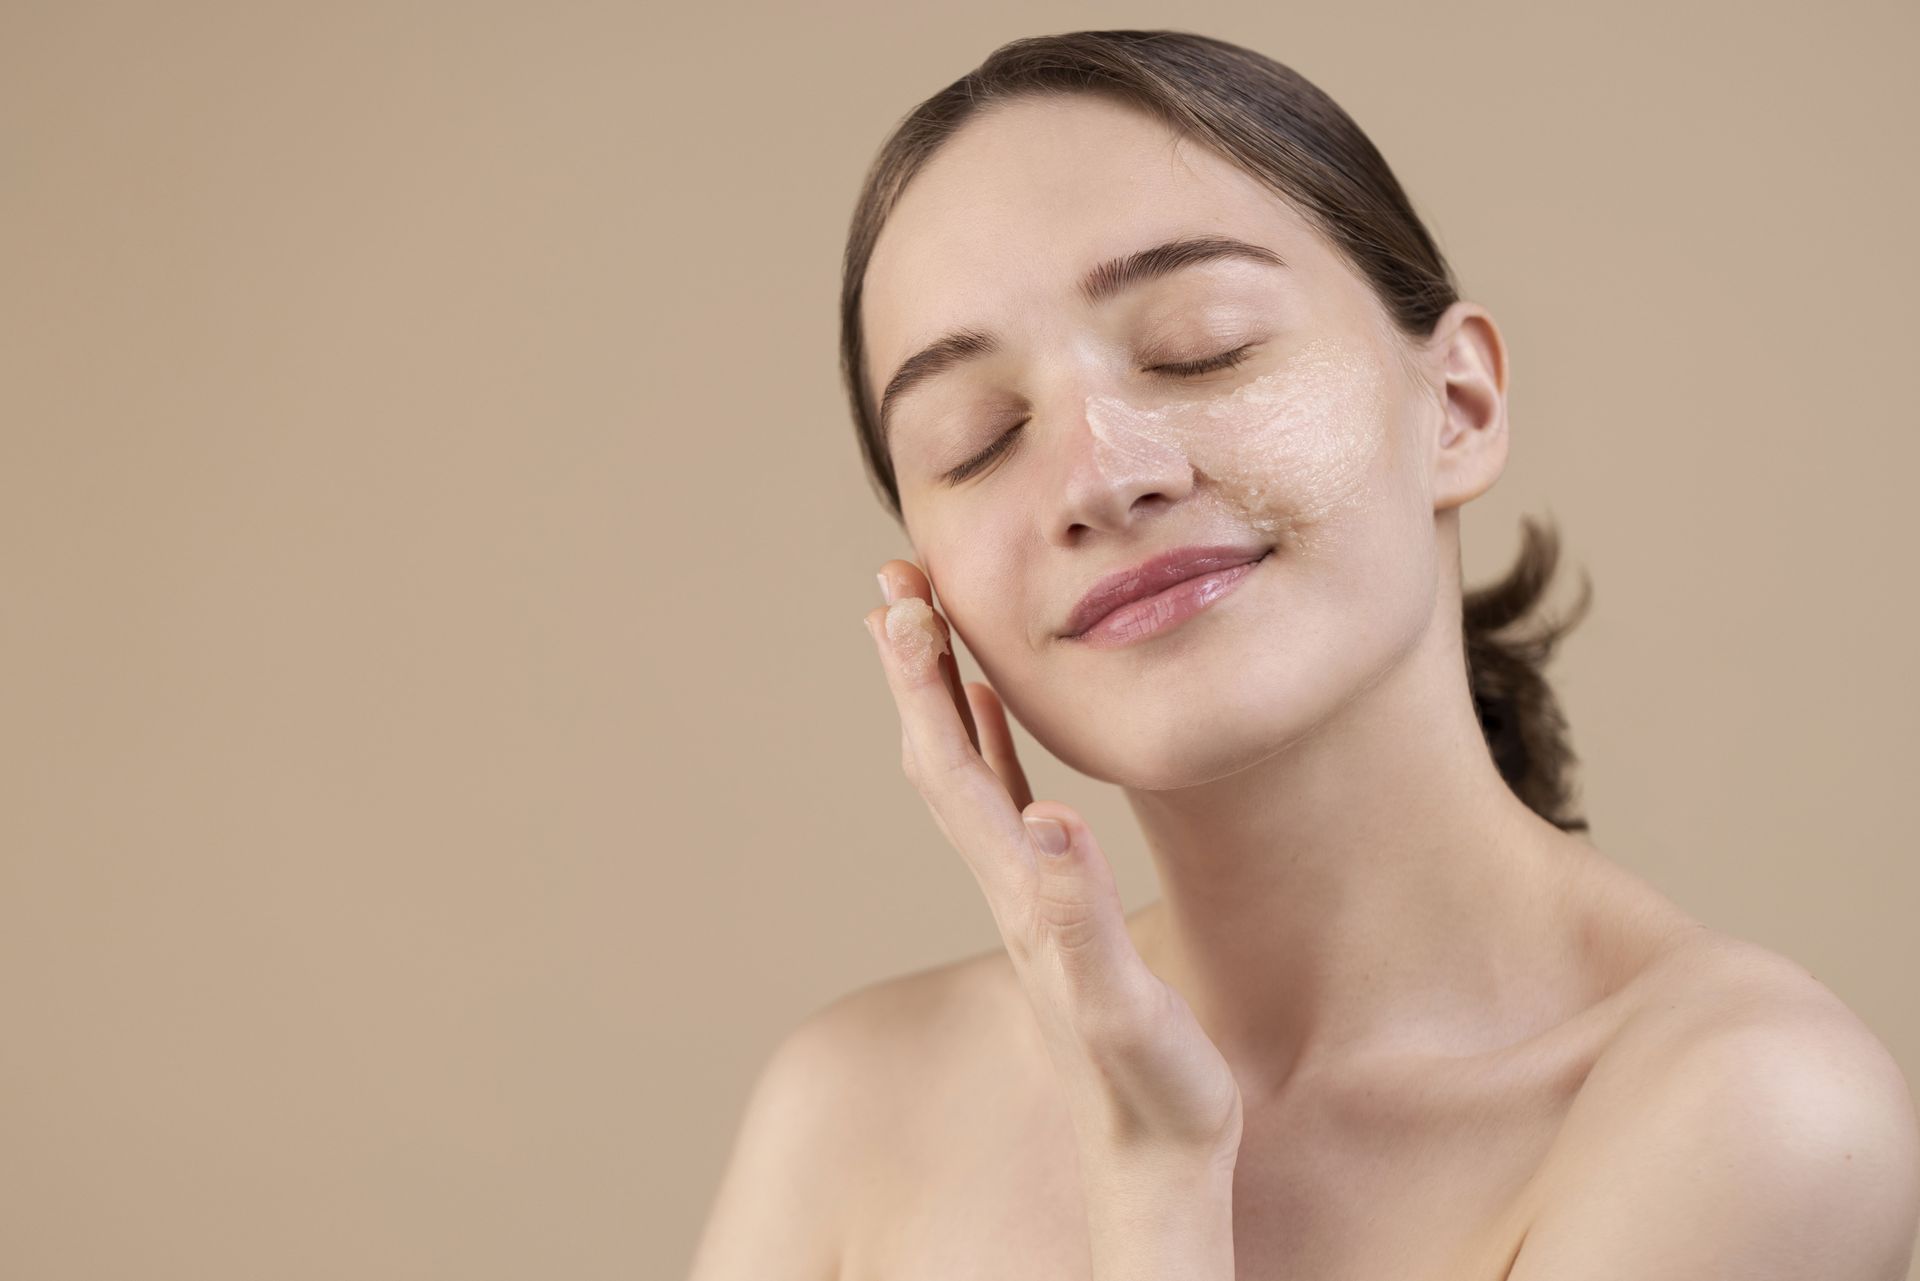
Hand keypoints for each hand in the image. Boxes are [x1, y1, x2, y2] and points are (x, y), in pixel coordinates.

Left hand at [862, 559, 1244, 1167]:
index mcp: (1019, 892)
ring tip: (924, 621)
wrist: (1152, 1155)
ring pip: (967, 769)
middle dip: (911, 667)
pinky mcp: (1055, 901)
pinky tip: (992, 708)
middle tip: (893, 582)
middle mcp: (1008, 883)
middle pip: (938, 755)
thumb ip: (1078, 917)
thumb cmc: (1149, 1092)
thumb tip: (1047, 819)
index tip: (901, 604)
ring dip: (940, 692)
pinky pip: (1010, 797)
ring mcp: (1028, 890)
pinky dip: (992, 740)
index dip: (921, 686)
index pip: (949, 770)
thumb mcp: (1120, 1009)